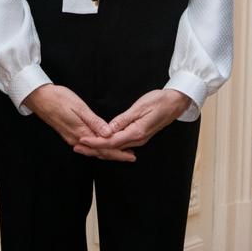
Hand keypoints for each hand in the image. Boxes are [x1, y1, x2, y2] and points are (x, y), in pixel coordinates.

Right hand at [21, 84, 126, 159]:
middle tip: (131, 156)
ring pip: (93, 150)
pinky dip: (98, 147)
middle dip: (116, 155)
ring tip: (121, 152)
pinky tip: (102, 144)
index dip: (118, 153)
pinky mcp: (69, 134)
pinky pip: (87, 145)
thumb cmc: (58, 98)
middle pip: (99, 152)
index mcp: (81, 133)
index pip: (103, 148)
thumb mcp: (79, 107)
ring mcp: (71, 137)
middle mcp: (76, 139)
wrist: (39, 98)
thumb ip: (94, 122)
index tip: (131, 155)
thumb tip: (109, 134)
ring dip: (107, 152)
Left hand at [78, 90, 192, 159]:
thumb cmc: (159, 102)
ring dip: (99, 148)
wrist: (175, 103)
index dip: (95, 142)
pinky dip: (108, 145)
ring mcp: (139, 139)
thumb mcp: (140, 107)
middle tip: (76, 146)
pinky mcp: (139, 135)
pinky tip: (101, 143)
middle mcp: (137, 139)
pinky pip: (121, 144)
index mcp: (136, 132)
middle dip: (93, 148)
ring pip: (115, 148)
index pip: (111, 142)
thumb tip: (109, 129)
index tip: (81, 140)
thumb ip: (123, 120)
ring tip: (84, 146)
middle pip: (111, 148)